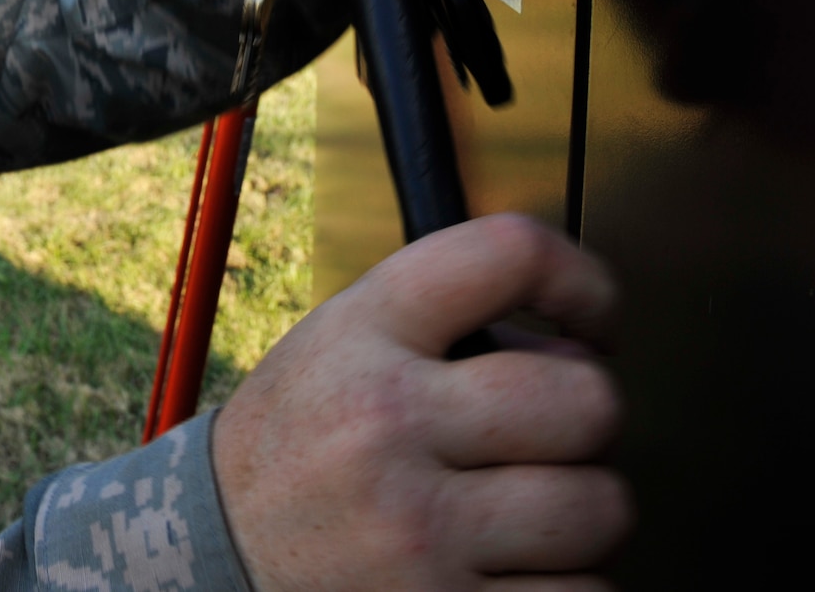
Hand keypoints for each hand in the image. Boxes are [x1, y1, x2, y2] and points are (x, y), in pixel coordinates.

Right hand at [211, 215, 631, 589]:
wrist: (214, 558)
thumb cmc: (295, 449)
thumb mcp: (338, 343)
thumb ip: (442, 321)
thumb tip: (580, 348)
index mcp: (362, 335)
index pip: (510, 254)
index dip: (585, 280)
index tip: (595, 320)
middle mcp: (387, 423)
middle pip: (588, 399)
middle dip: (584, 420)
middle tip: (544, 436)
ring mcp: (418, 530)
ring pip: (599, 508)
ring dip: (580, 514)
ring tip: (520, 511)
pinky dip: (568, 587)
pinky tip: (514, 568)